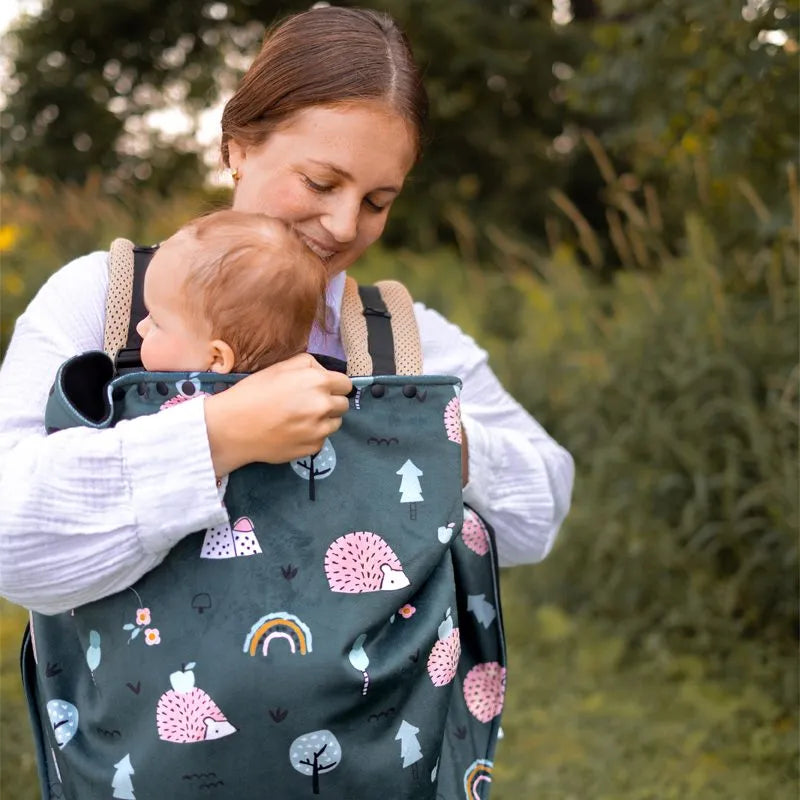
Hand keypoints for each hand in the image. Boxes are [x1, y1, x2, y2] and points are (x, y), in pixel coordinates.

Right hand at [204, 353, 351, 474]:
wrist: (233, 427)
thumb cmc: (253, 392)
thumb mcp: (280, 367)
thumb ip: (308, 365)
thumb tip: (324, 373)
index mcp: (318, 382)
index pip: (346, 384)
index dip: (335, 385)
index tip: (324, 388)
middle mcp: (323, 405)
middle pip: (343, 404)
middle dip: (330, 402)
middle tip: (309, 404)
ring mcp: (320, 429)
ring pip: (336, 423)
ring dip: (325, 420)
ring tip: (301, 418)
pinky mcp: (313, 448)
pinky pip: (322, 439)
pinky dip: (313, 435)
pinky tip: (293, 432)